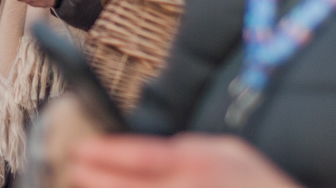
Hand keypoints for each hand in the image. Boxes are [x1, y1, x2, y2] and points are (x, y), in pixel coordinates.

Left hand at [70, 133, 299, 187]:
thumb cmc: (261, 186)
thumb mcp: (232, 152)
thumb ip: (187, 151)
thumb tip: (146, 154)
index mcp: (201, 162)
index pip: (140, 156)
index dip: (105, 154)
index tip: (80, 151)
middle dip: (96, 180)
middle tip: (75, 170)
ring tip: (85, 186)